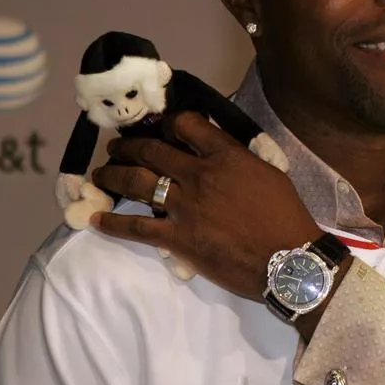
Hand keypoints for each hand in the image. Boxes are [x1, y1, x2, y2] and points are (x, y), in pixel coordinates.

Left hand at [90, 112, 321, 301]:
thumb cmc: (285, 217)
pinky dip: (113, 223)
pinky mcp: (176, 237)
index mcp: (225, 156)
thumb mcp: (269, 174)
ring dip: (113, 175)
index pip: (186, 125)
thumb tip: (223, 153)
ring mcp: (184, 206)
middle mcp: (198, 174)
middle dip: (128, 146)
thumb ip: (240, 160)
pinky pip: (136, 227)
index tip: (160, 130)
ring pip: (137, 182)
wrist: (288, 260)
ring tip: (101, 174)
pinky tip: (96, 219)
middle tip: (116, 149)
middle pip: (152, 150)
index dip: (168, 124)